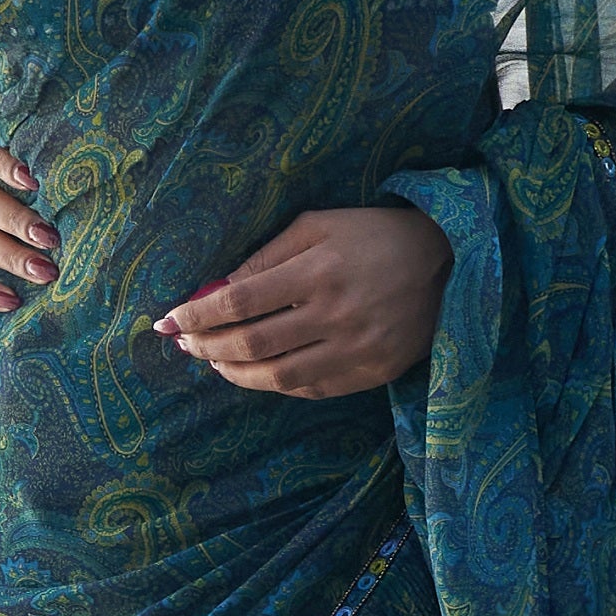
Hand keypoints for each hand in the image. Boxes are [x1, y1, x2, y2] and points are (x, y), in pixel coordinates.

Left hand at [154, 202, 447, 396]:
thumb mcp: (318, 226)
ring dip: (234, 373)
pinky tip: (256, 372)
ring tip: (213, 362)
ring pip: (277, 376)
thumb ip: (266, 257)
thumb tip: (216, 290)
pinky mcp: (372, 372)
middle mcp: (335, 314)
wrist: (448, 262)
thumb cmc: (373, 235)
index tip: (168, 321)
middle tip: (184, 344)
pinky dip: (275, 384)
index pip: (239, 301)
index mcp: (318, 271)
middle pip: (252, 344)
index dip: (196, 315)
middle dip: (207, 347)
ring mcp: (356, 349)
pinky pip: (310, 389)